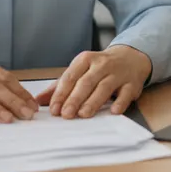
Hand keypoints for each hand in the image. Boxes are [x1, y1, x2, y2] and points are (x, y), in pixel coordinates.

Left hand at [35, 45, 151, 118]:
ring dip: (93, 101)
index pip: (70, 77)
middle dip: (75, 99)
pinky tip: (113, 111)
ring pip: (104, 87)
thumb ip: (60, 86)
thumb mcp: (80, 71)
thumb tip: (38, 101)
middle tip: (66, 114)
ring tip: (84, 114)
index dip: (61, 94)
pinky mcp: (132, 83)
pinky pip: (126, 93)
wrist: (131, 57)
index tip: (53, 109)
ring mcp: (118, 73)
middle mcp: (101, 64)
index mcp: (85, 60)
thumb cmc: (100, 67)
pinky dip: (120, 102)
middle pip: (86, 82)